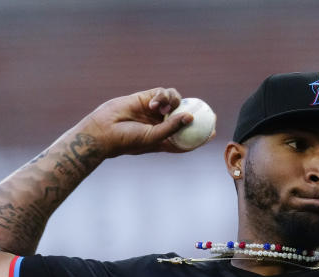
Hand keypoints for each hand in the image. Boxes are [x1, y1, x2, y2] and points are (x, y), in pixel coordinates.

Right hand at [81, 87, 202, 157]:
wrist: (104, 130)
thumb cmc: (128, 140)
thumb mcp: (154, 137)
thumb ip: (172, 127)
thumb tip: (191, 116)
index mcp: (165, 139)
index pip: (188, 137)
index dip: (201, 135)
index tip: (214, 132)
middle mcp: (162, 123)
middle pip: (185, 116)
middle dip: (197, 112)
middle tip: (207, 111)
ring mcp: (155, 111)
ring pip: (175, 101)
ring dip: (173, 102)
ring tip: (162, 109)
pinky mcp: (147, 98)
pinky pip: (162, 93)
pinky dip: (161, 96)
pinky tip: (153, 104)